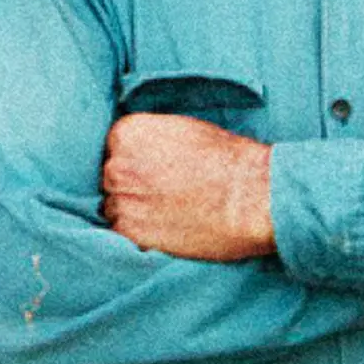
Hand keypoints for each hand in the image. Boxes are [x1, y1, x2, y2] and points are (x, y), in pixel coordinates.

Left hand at [101, 113, 274, 260]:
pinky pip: (123, 233)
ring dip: (134, 211)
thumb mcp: (185, 130)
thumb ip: (153, 138)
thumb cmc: (228, 160)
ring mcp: (121, 200)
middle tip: (163, 193)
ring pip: (115, 207)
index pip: (115, 149)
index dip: (136, 161)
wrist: (251, 197)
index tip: (154, 170)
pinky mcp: (131, 233)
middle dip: (133, 185)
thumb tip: (142, 152)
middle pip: (112, 178)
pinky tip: (166, 229)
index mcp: (126, 133)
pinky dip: (140, 234)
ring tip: (167, 213)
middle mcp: (116, 165)